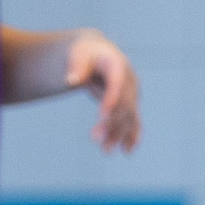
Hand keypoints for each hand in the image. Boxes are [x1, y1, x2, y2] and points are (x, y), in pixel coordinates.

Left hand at [66, 30, 139, 151]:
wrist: (97, 54)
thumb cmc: (85, 54)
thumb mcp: (77, 55)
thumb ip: (75, 67)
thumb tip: (70, 81)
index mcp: (117, 65)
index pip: (117, 83)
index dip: (111, 99)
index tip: (102, 116)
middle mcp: (129, 80)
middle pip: (123, 103)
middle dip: (111, 122)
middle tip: (94, 138)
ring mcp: (132, 93)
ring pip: (128, 116)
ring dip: (118, 133)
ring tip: (106, 150)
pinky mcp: (130, 104)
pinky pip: (134, 121)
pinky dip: (132, 136)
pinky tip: (127, 150)